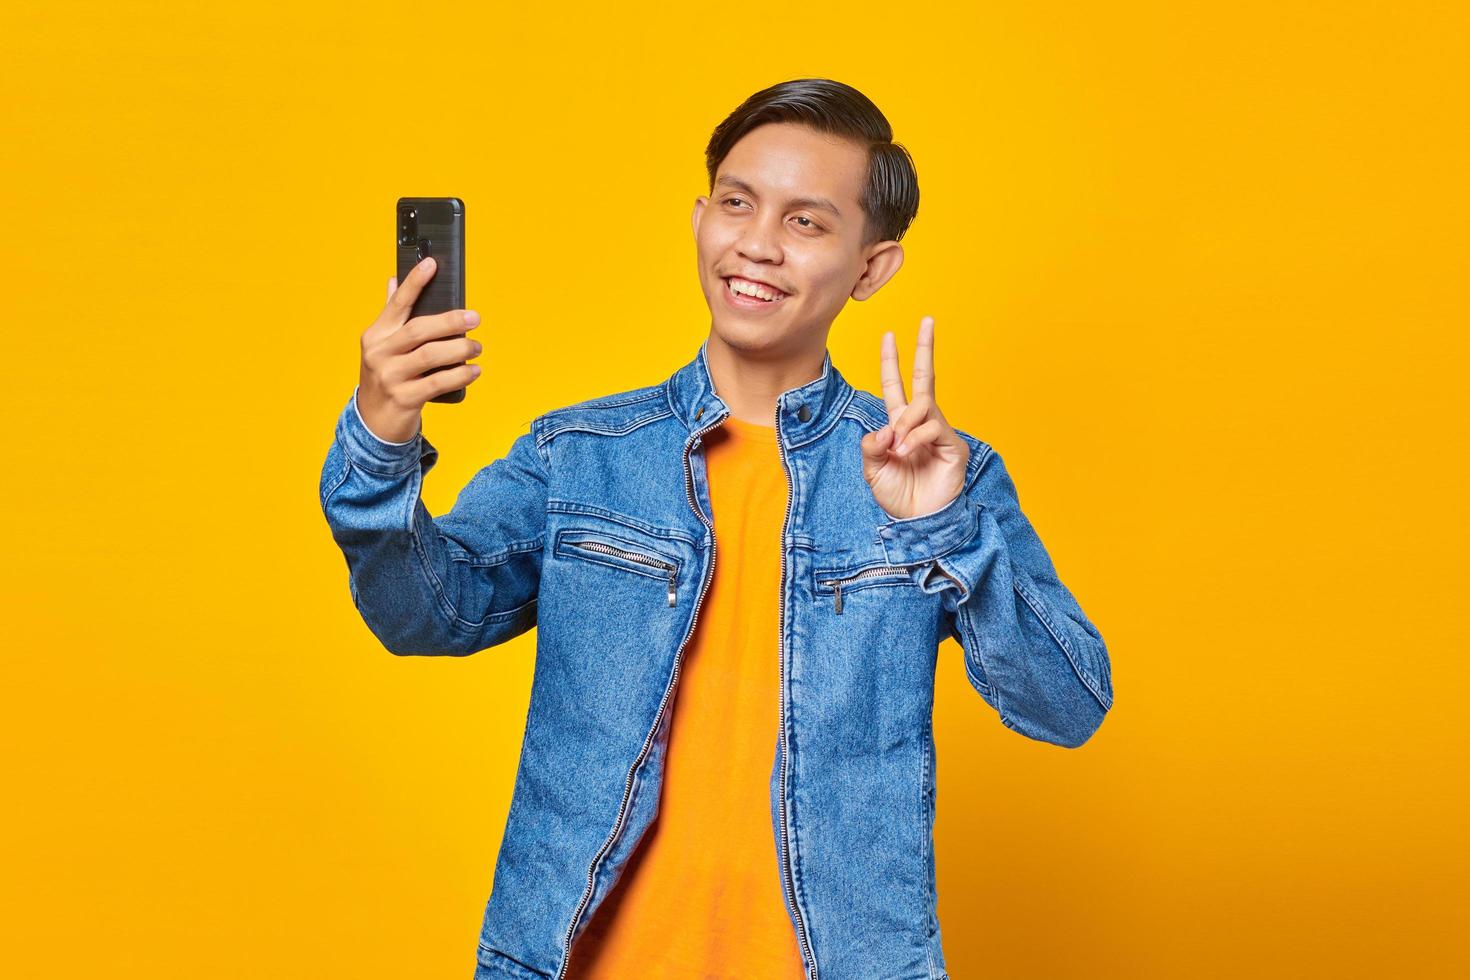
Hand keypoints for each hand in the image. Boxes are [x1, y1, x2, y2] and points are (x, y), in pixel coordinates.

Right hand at [355, 255, 483, 442]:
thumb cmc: (386, 377)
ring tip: (477, 348)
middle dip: (450, 321)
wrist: (373, 422)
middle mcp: (379, 353)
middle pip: (419, 330)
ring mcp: (390, 377)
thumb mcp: (382, 346)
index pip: (397, 303)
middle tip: (475, 318)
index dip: (414, 282)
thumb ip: (391, 315)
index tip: (432, 264)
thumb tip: (393, 280)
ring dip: (460, 349)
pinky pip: (437, 383)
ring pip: (431, 356)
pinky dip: (459, 375)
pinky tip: (474, 371)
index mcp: (375, 335)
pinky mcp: (404, 398)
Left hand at [859, 316, 969, 519]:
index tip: (889, 336)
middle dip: (924, 348)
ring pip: (923, 405)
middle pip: (925, 378)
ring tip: (899, 450)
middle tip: (927, 319)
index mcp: (899, 426)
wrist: (918, 522)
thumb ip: (872, 445)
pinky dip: (916, 437)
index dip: (891, 362)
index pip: (896, 386)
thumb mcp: (872, 470)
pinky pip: (933, 426)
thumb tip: (888, 425)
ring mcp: (940, 433)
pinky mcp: (954, 445)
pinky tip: (908, 453)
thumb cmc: (898, 497)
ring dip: (905, 424)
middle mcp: (921, 424)